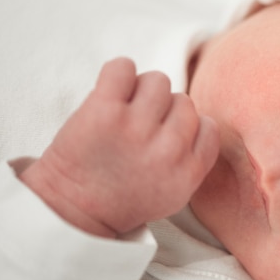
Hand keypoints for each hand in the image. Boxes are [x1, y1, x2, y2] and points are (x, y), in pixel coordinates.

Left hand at [20, 58, 218, 237]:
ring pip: (158, 80)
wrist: (71, 211)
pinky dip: (118, 73)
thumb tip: (195, 118)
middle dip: (163, 111)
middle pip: (184, 101)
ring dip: (142, 91)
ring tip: (125, 110)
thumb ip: (192, 159)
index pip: (209, 126)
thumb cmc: (122, 200)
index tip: (168, 134)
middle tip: (140, 127)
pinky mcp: (104, 110)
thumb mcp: (175, 194)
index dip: (188, 127)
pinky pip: (123, 67)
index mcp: (189, 171)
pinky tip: (111, 93)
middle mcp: (168, 149)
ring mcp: (136, 127)